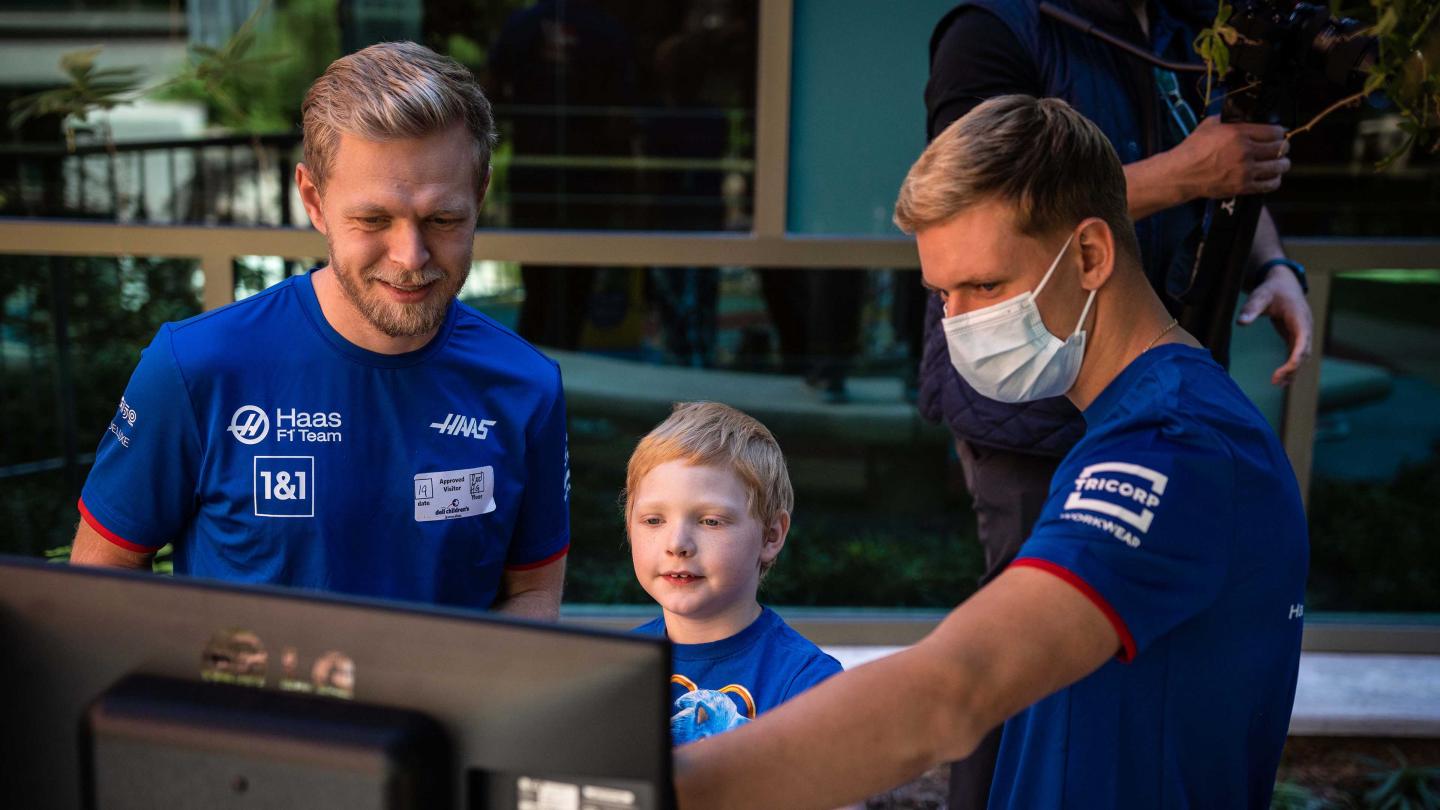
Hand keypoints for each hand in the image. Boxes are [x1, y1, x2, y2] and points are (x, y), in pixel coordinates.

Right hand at [1172, 117, 1291, 200]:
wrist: (1182, 174)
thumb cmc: (1193, 150)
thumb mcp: (1210, 125)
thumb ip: (1230, 119)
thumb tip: (1243, 117)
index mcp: (1239, 134)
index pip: (1274, 132)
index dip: (1280, 132)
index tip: (1279, 133)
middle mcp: (1245, 152)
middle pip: (1280, 148)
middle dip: (1283, 147)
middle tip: (1281, 147)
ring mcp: (1245, 171)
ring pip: (1279, 166)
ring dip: (1283, 163)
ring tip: (1280, 163)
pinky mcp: (1243, 186)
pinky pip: (1269, 184)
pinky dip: (1275, 180)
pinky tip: (1273, 176)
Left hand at [1237, 264, 1312, 386]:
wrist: (1283, 283)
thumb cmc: (1272, 289)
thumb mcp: (1260, 296)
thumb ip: (1251, 309)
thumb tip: (1240, 323)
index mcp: (1300, 317)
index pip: (1303, 340)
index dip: (1297, 356)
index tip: (1288, 369)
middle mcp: (1305, 327)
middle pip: (1304, 352)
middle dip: (1293, 367)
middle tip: (1276, 381)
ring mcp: (1303, 333)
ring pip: (1302, 356)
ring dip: (1293, 370)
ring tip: (1278, 384)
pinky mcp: (1296, 337)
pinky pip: (1296, 354)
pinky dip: (1291, 366)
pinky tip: (1282, 379)